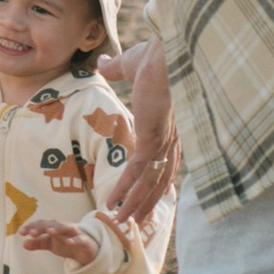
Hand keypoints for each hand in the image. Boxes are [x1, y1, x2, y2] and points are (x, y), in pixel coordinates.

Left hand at [18, 217, 97, 265]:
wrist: (87, 250)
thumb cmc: (67, 244)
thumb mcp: (51, 245)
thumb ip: (38, 243)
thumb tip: (23, 244)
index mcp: (54, 228)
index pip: (41, 225)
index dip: (31, 227)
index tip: (21, 233)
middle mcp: (63, 228)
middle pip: (52, 224)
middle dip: (42, 228)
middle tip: (32, 233)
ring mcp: (74, 233)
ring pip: (66, 228)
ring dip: (57, 228)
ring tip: (49, 231)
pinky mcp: (84, 241)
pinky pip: (79, 239)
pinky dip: (74, 239)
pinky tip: (68, 241)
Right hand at [108, 31, 180, 232]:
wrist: (169, 51)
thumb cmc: (157, 52)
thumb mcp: (132, 63)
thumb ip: (116, 68)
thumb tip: (102, 61)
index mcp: (171, 121)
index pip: (169, 157)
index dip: (162, 176)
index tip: (158, 193)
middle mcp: (171, 137)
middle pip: (161, 177)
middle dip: (148, 199)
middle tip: (136, 219)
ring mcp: (162, 141)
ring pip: (148, 182)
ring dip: (135, 204)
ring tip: (121, 222)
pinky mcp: (151, 140)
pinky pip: (136, 173)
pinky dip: (123, 190)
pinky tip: (112, 203)